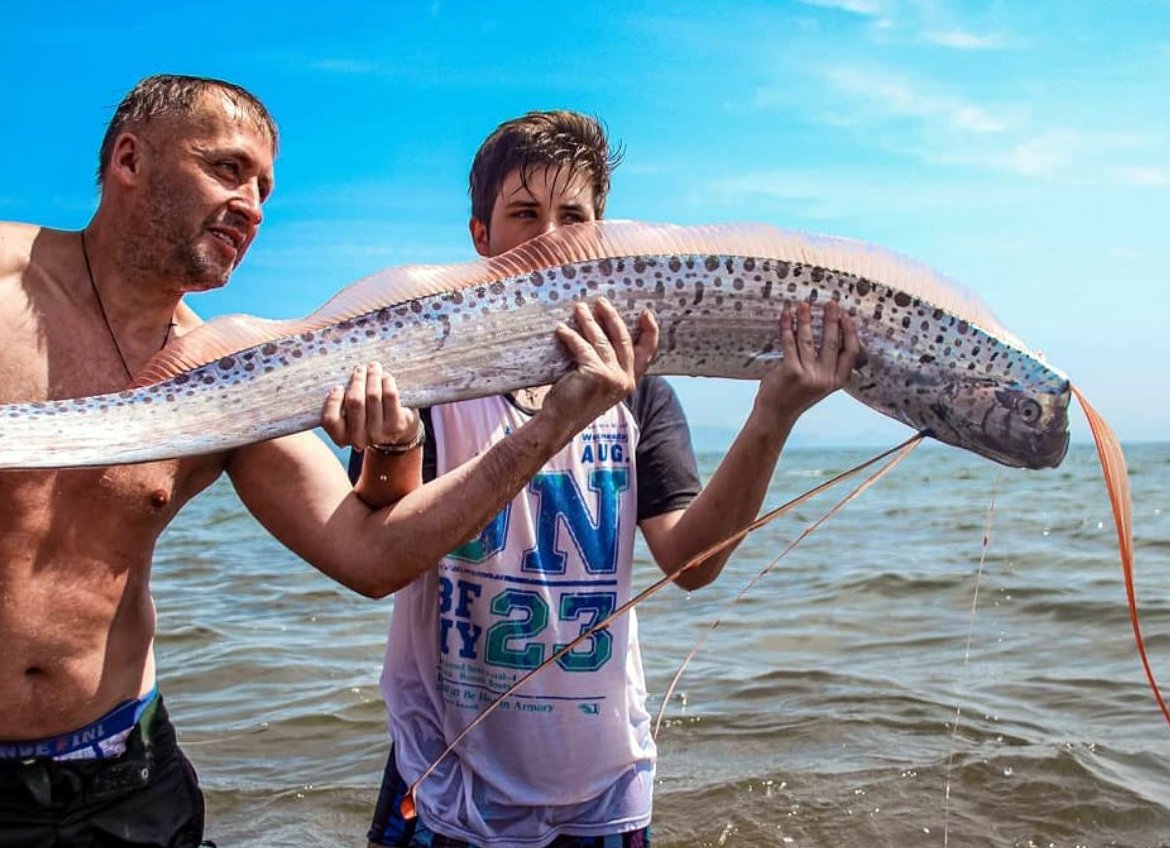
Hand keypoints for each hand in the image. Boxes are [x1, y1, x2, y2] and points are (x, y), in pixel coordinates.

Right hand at [321, 362, 419, 450]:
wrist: (396, 430)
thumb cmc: (366, 416)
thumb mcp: (348, 414)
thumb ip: (340, 402)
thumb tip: (338, 377)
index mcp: (341, 437)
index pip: (330, 419)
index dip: (333, 400)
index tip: (338, 386)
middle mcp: (358, 439)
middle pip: (355, 401)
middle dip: (357, 380)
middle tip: (360, 369)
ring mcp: (378, 434)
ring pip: (373, 396)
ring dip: (373, 376)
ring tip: (373, 367)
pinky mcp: (395, 425)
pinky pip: (389, 396)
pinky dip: (386, 381)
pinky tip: (385, 376)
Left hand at [542, 298, 658, 425]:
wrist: (560, 423)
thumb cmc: (575, 402)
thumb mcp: (600, 384)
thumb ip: (608, 365)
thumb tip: (601, 333)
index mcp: (629, 381)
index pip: (646, 353)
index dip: (650, 332)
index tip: (646, 314)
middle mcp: (625, 379)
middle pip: (623, 339)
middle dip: (612, 317)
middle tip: (601, 302)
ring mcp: (612, 377)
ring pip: (601, 340)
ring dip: (589, 321)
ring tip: (579, 309)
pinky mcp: (595, 373)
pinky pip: (583, 347)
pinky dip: (571, 336)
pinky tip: (562, 330)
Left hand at [757, 300, 859, 420]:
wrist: (776, 415)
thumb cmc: (795, 395)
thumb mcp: (818, 384)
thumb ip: (826, 365)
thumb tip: (830, 333)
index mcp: (837, 381)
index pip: (851, 352)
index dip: (850, 332)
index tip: (846, 316)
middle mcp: (825, 379)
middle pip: (832, 342)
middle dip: (831, 319)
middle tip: (830, 302)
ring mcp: (808, 376)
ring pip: (809, 340)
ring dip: (807, 319)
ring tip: (804, 304)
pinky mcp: (790, 372)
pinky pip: (790, 343)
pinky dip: (788, 326)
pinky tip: (787, 314)